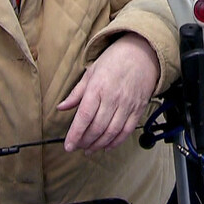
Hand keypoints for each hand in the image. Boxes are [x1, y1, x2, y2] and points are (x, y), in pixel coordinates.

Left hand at [58, 33, 158, 152]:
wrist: (142, 53)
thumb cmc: (114, 61)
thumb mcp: (91, 72)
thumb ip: (76, 93)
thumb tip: (61, 107)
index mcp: (98, 88)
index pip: (84, 116)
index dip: (75, 134)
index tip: (68, 146)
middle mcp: (113, 98)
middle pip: (97, 127)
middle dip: (85, 141)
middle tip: (78, 147)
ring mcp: (127, 105)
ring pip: (112, 132)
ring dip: (99, 144)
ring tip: (89, 149)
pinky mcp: (138, 109)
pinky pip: (127, 131)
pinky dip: (116, 142)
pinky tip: (107, 147)